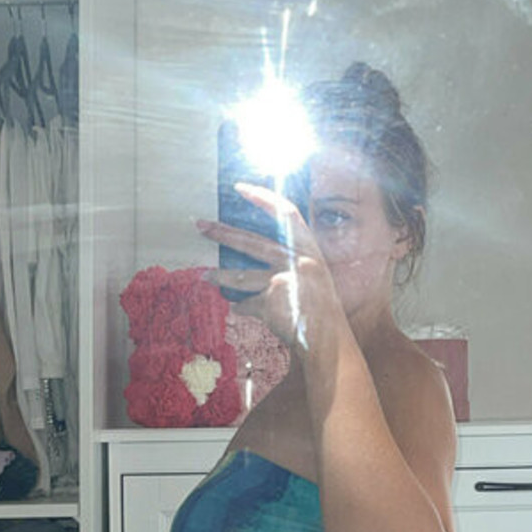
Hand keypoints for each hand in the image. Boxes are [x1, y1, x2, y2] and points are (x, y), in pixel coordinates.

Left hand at [196, 181, 341, 352]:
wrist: (330, 343)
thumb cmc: (322, 313)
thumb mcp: (313, 281)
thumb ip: (289, 268)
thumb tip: (256, 262)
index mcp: (311, 252)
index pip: (287, 214)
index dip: (264, 199)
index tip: (241, 189)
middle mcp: (299, 262)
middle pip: (252, 242)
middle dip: (223, 233)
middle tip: (201, 226)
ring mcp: (284, 281)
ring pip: (241, 275)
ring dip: (220, 276)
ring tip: (205, 276)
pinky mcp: (271, 302)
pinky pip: (247, 303)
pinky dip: (242, 307)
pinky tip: (237, 308)